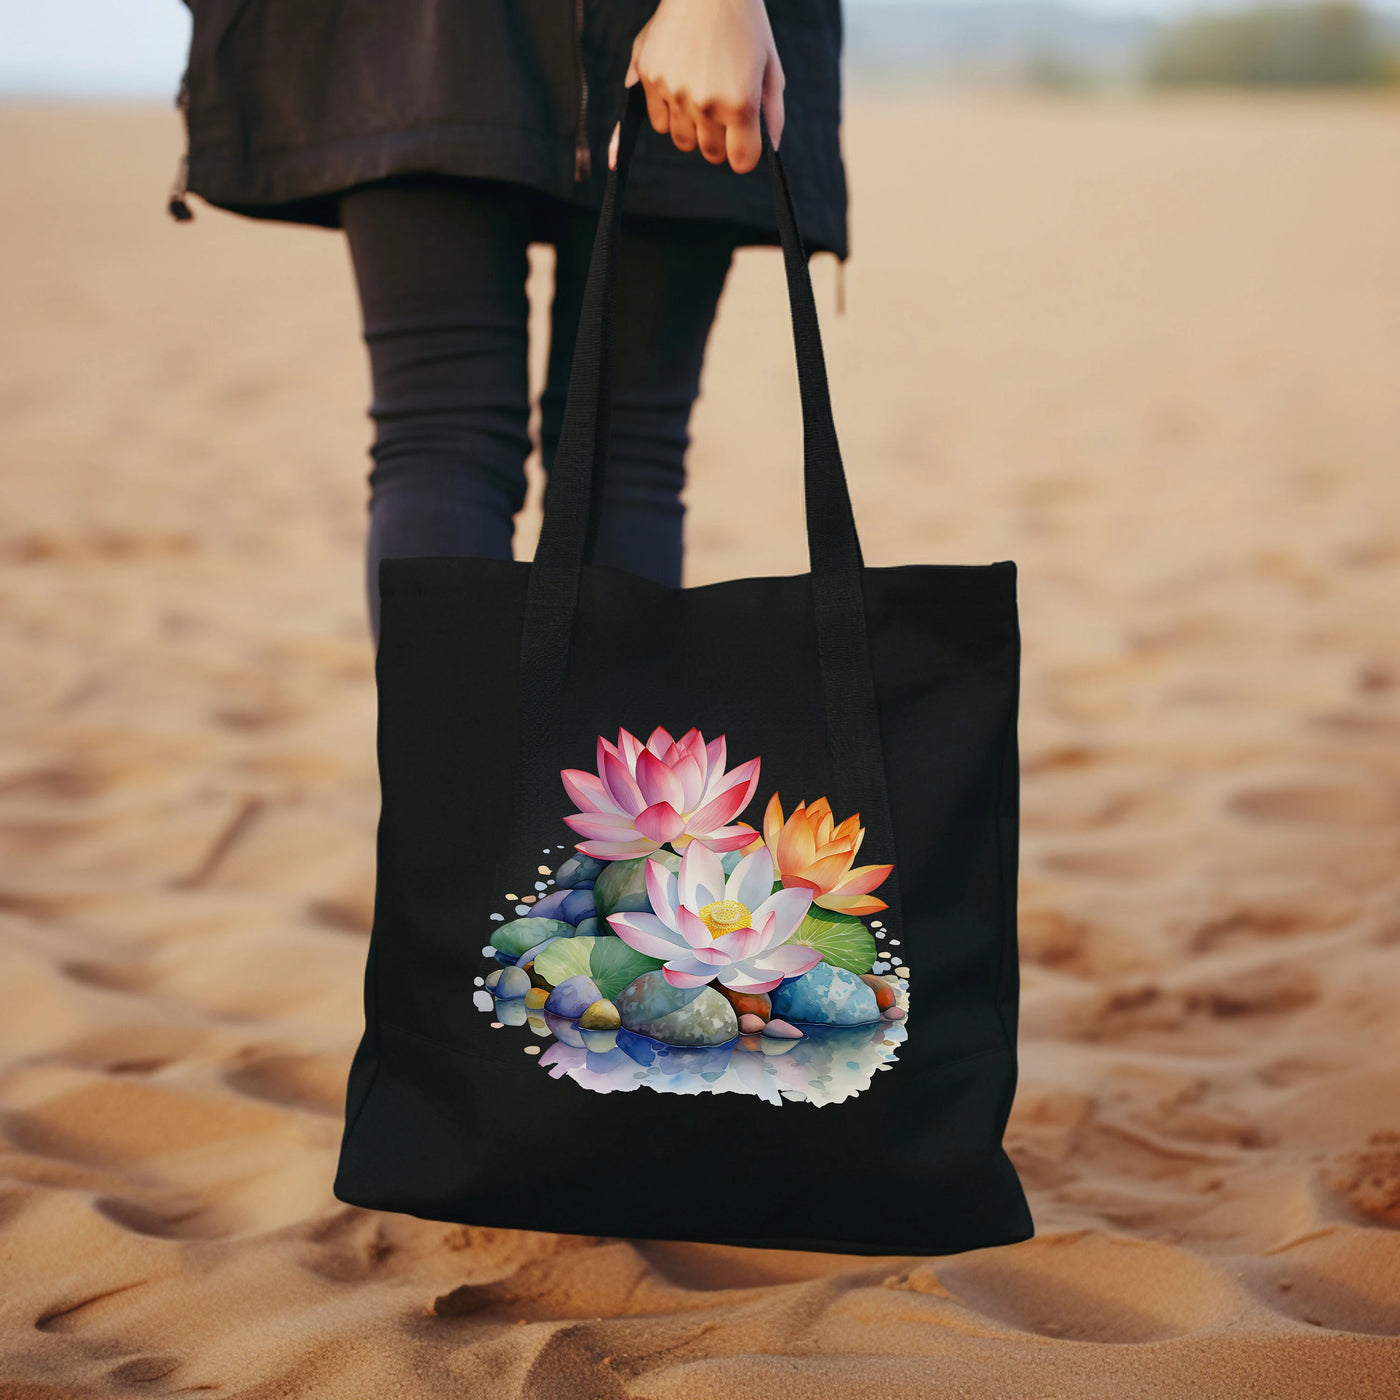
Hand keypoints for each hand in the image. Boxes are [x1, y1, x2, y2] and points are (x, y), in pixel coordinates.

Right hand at [608, 0, 784, 174]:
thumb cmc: (746, 23)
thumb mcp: (771, 66)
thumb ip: (772, 112)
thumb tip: (772, 150)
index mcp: (740, 103)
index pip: (741, 161)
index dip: (744, 153)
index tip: (744, 141)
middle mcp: (705, 104)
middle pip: (711, 153)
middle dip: (720, 141)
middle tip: (723, 113)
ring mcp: (674, 92)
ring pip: (682, 140)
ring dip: (693, 129)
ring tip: (701, 97)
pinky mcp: (649, 77)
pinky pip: (658, 120)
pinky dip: (668, 113)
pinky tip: (680, 88)